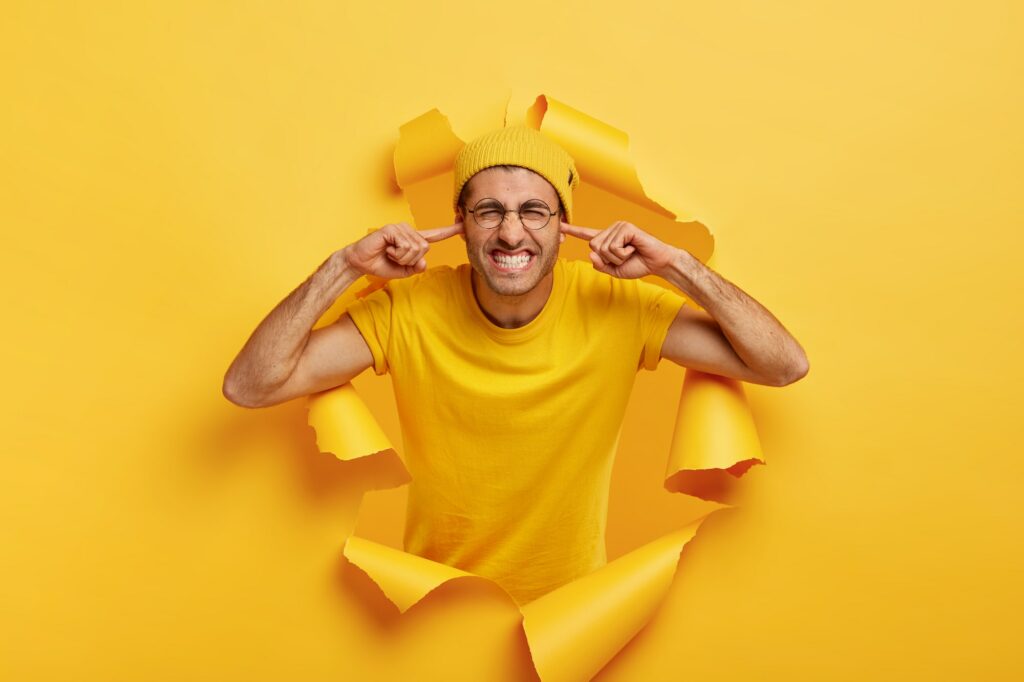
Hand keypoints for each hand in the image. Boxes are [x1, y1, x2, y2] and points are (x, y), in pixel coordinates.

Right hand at [342, 221, 462, 278]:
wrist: (360, 263)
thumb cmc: (381, 264)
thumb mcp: (403, 270)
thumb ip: (416, 267)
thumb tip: (424, 261)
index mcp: (413, 239)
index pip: (434, 235)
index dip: (449, 232)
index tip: (463, 225)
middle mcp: (409, 230)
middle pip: (425, 248)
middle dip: (410, 260)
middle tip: (394, 257)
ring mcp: (400, 228)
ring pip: (415, 249)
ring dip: (401, 257)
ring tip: (389, 253)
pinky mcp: (391, 229)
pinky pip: (405, 246)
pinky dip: (396, 254)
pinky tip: (386, 249)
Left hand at [560, 220, 677, 278]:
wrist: (658, 263)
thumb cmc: (638, 265)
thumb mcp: (614, 270)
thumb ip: (600, 265)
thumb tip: (590, 254)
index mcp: (607, 239)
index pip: (586, 234)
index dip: (572, 231)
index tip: (559, 225)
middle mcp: (611, 230)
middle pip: (593, 247)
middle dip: (608, 259)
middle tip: (625, 257)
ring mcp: (618, 226)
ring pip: (603, 248)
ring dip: (617, 258)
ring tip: (631, 253)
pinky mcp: (626, 227)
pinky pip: (613, 247)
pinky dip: (623, 254)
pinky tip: (634, 249)